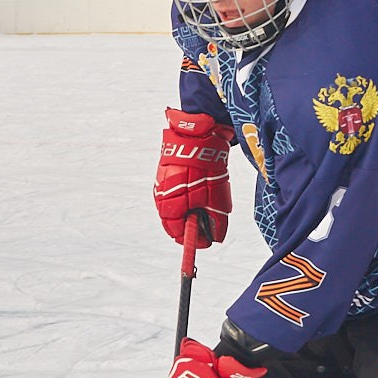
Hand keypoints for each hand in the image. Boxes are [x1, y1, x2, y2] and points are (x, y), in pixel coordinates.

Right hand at [154, 108, 231, 247]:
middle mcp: (161, 198)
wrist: (196, 135)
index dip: (193, 240)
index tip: (207, 242)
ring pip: (173, 209)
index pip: (177, 233)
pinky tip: (197, 191)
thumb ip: (216, 222)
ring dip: (188, 212)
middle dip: (191, 226)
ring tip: (204, 204)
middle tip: (208, 225)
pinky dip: (184, 200)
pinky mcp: (164, 176)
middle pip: (173, 223)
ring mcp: (161, 186)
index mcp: (170, 205)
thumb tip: (215, 239)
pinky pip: (172, 195)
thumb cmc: (206, 168)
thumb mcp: (216, 198)